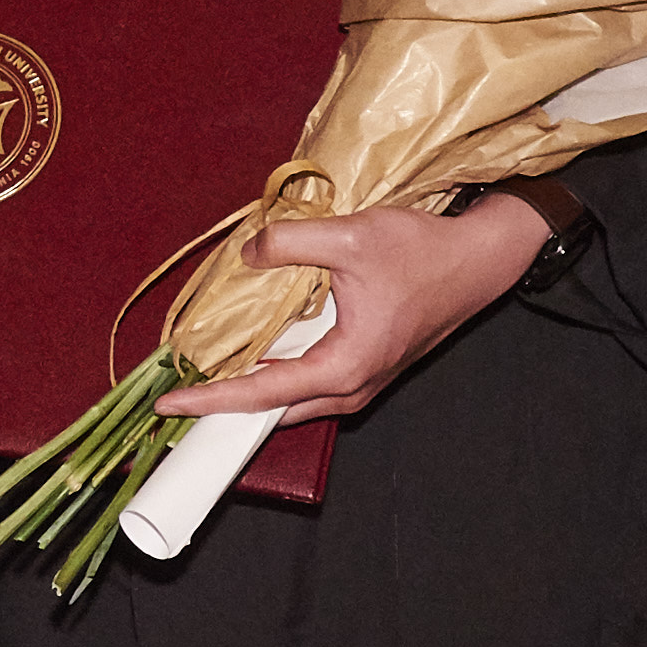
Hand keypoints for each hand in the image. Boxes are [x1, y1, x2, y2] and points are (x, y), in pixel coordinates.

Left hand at [154, 196, 550, 427]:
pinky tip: (250, 366)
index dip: (211, 398)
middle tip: (174, 403)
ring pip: (294, 403)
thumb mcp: (349, 236)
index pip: (262, 393)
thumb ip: (288, 242)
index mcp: (345, 366)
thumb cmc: (422, 252)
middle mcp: (354, 386)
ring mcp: (364, 382)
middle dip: (223, 409)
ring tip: (202, 389)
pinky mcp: (367, 368)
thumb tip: (244, 252)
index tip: (168, 404)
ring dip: (249, 398)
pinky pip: (311, 387)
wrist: (478, 259)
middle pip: (274, 411)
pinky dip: (275, 383)